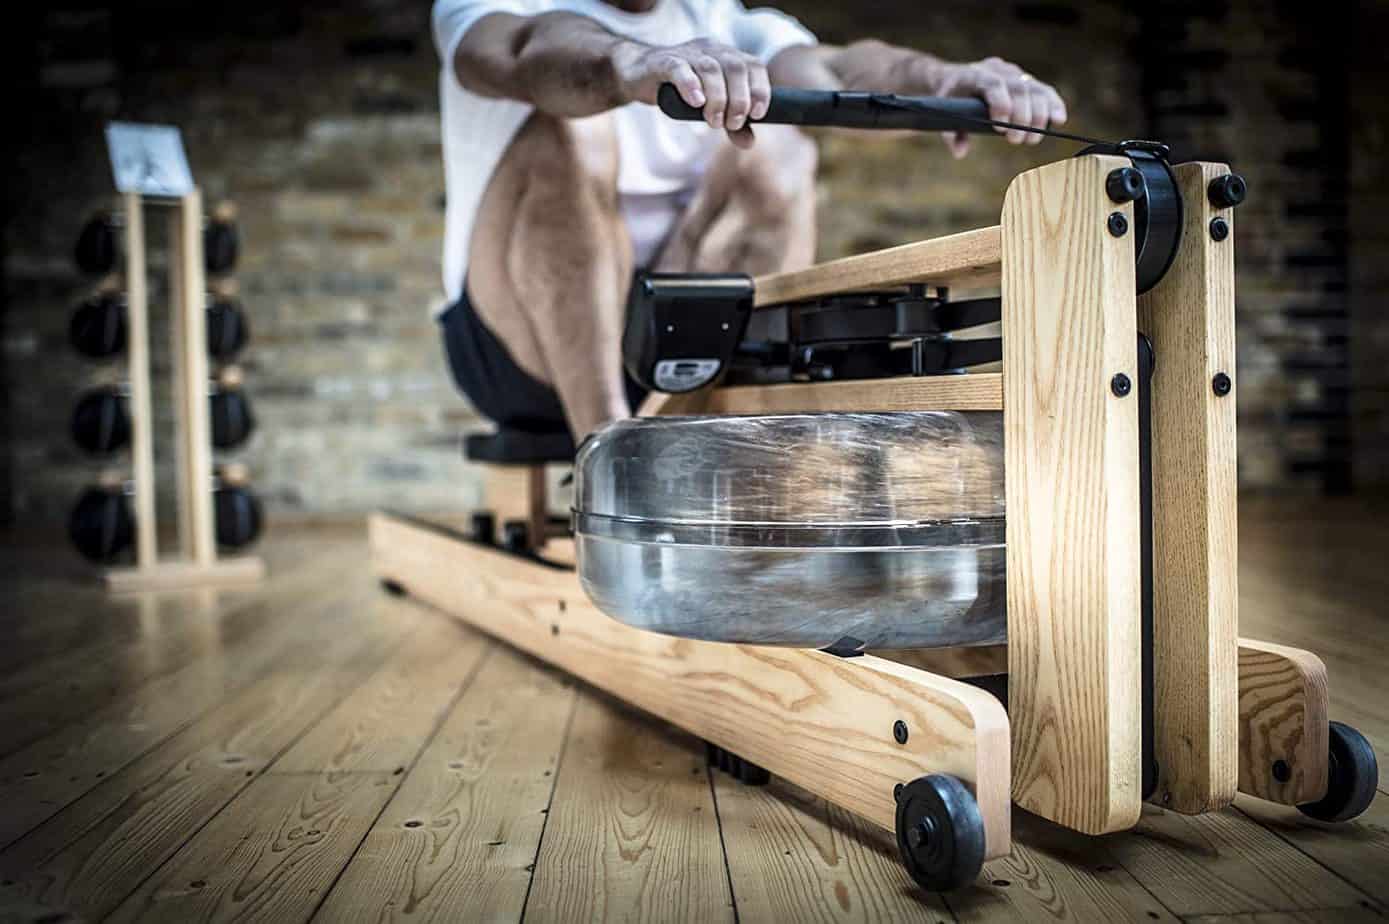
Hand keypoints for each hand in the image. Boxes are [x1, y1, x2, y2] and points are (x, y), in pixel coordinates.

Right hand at [611, 38, 770, 147]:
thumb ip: (731, 124)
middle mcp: (710, 50)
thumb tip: (749, 143)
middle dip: (739, 99)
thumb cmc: (678, 91)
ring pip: (710, 68)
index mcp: (726, 57)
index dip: (760, 90)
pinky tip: (696, 102)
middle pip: (735, 67)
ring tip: (713, 122)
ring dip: (718, 99)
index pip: (754, 65)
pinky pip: (679, 69)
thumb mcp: (708, 108)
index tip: (757, 115)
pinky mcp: (663, 62)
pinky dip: (690, 85)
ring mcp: (686, 54)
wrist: (637, 75)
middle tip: (732, 124)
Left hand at [931, 56, 1067, 157]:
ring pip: (1034, 89)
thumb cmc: (950, 100)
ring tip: (1034, 138)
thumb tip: (960, 152)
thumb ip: (951, 133)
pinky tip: (1059, 120)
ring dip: (1040, 115)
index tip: (1001, 126)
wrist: (955, 78)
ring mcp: (1013, 73)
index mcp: (974, 75)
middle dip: (1022, 116)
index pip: (993, 85)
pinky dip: (1053, 105)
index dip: (1001, 103)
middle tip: (1017, 140)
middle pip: (1018, 88)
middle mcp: (997, 70)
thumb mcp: (943, 114)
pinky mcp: (1026, 80)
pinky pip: (1044, 91)